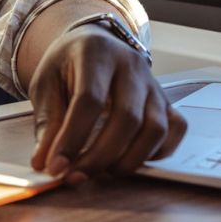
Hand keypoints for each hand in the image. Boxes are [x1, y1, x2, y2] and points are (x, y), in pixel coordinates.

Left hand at [28, 26, 185, 181]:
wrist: (91, 45)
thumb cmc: (66, 65)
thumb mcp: (46, 84)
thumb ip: (47, 122)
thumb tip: (46, 162)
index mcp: (97, 52)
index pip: (90, 100)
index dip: (72, 138)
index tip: (56, 166)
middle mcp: (131, 65)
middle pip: (127, 118)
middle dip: (99, 157)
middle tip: (74, 176)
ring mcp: (154, 84)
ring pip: (155, 129)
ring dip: (127, 160)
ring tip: (99, 171)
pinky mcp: (167, 101)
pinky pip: (174, 131)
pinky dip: (156, 153)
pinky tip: (129, 160)